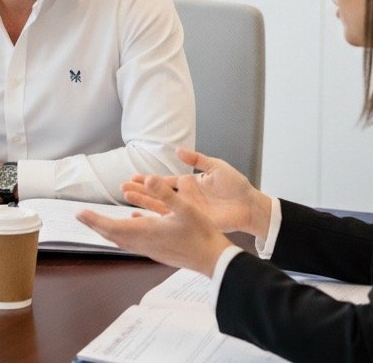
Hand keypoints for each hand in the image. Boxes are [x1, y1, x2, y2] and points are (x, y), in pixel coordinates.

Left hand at [77, 175, 232, 275]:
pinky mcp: (158, 251)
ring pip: (122, 239)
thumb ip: (165, 193)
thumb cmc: (201, 234)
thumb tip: (149, 178)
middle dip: (96, 225)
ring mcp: (151, 249)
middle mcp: (144, 243)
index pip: (112, 227)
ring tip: (99, 221)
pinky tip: (133, 222)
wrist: (213, 260)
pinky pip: (135, 241)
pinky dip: (126, 232)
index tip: (80, 214)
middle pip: (113, 235)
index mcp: (147, 232)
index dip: (95, 220)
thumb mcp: (185, 208)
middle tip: (81, 216)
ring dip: (109, 229)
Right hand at [121, 147, 271, 238]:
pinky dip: (157, 220)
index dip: (149, 180)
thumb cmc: (236, 186)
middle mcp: (185, 197)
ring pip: (160, 207)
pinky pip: (172, 221)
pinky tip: (144, 221)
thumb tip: (178, 151)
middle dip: (140, 191)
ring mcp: (187, 210)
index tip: (133, 177)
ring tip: (127, 199)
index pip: (164, 181)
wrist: (250, 205)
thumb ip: (197, 160)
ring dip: (144, 203)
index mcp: (190, 183)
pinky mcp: (193, 221)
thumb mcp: (217, 167)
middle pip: (158, 194)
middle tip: (122, 188)